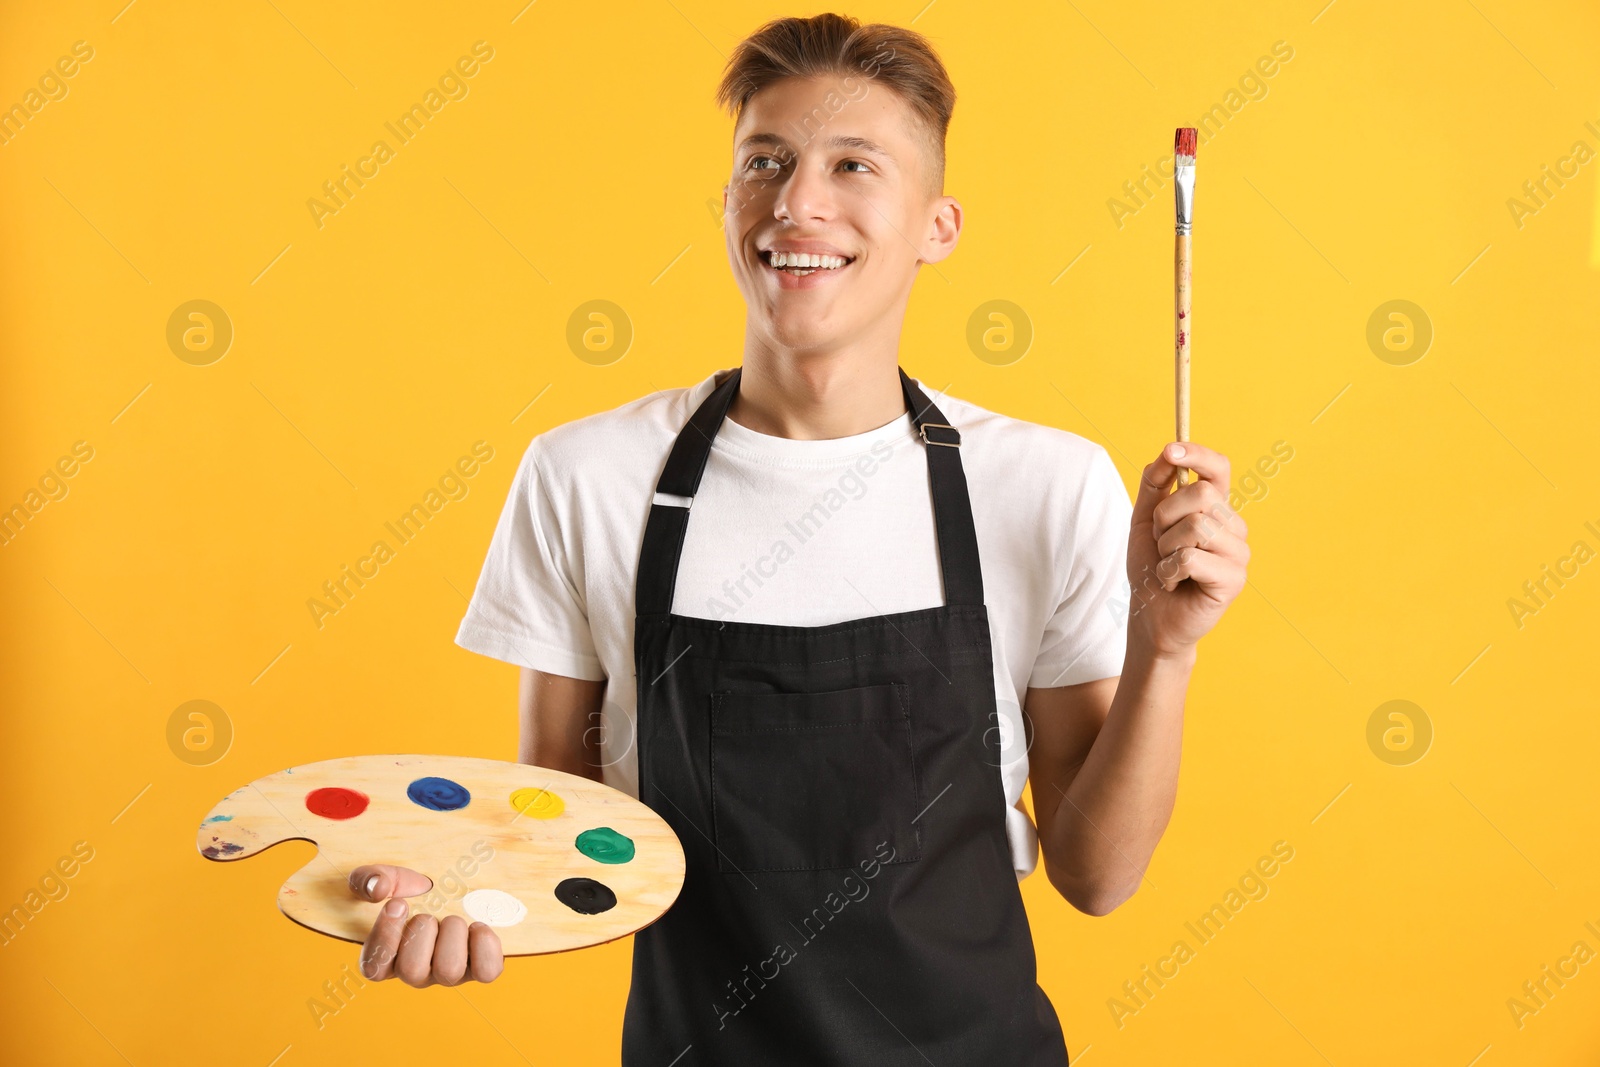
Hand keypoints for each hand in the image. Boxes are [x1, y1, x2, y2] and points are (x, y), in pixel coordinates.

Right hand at [349, 864, 503, 986]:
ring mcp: (448, 973)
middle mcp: (416, 973)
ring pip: (449, 971)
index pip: (374, 967)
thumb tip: (377, 888)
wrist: (454, 885)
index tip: (398, 903)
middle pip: (412, 971)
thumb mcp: (387, 877)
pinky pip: (487, 971)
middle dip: (422, 931)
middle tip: (428, 914)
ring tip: (451, 918)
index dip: (386, 936)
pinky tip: (477, 926)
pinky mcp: (478, 968)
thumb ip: (368, 880)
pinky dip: (484, 945)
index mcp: (386, 957)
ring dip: (452, 934)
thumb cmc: (414, 888)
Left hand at [1125, 441, 1249, 656]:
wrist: (1150, 618)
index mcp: (1216, 509)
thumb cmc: (1152, 569)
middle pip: (1200, 495)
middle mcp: (1234, 526)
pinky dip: (1169, 571)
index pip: (1219, 469)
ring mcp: (1239, 553)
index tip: (1171, 450)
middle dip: (1164, 519)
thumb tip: (1167, 452)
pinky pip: (1191, 557)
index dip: (1198, 454)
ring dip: (1166, 548)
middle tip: (1162, 545)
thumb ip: (1154, 485)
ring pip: (1196, 526)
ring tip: (1169, 566)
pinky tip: (1173, 583)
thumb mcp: (1144, 521)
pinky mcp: (1235, 579)